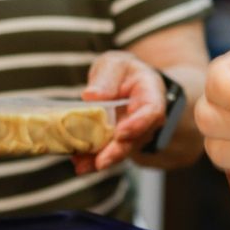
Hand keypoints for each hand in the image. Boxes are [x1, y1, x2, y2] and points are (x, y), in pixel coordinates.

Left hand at [72, 51, 168, 172]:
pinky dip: (91, 159)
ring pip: (119, 151)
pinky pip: (106, 154)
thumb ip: (106, 78)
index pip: (151, 111)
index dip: (138, 124)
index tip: (121, 133)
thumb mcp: (114, 64)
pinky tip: (78, 162)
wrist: (123, 83)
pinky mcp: (117, 144)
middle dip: (117, 152)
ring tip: (81, 164)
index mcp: (150, 95)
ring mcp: (132, 135)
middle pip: (135, 139)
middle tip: (101, 162)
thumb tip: (92, 96)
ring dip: (99, 159)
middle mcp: (146, 120)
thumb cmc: (121, 72)